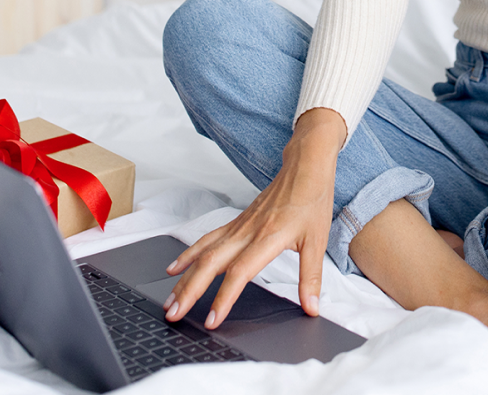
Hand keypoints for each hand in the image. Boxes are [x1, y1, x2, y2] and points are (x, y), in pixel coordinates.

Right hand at [163, 108, 345, 326]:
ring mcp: (239, 226)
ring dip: (185, 277)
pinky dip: (189, 255)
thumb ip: (312, 278)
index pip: (239, 273)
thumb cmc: (312, 200)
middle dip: (189, 291)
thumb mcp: (318, 241)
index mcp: (268, 238)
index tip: (211, 321)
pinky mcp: (236, 222)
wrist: (305, 166)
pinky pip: (207, 240)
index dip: (223, 298)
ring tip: (170, 299)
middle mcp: (247, 232)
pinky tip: (176, 268)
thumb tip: (313, 308)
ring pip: (204, 252)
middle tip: (173, 314)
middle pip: (211, 263)